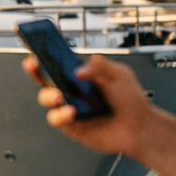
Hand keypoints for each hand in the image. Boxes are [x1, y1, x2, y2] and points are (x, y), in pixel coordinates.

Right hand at [22, 53, 175, 175]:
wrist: (140, 127)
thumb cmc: (131, 101)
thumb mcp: (119, 74)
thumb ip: (100, 66)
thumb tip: (79, 69)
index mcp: (82, 76)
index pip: (59, 63)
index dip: (46, 56)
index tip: (37, 48)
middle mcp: (73, 91)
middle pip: (45, 80)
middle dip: (36, 71)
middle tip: (35, 65)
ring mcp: (70, 108)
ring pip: (47, 100)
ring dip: (48, 95)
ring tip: (58, 95)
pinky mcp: (72, 126)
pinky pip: (57, 119)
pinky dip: (60, 114)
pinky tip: (71, 111)